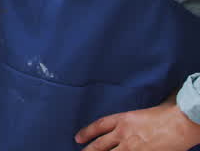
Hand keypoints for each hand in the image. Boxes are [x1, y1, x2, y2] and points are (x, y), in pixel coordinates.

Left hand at [77, 98, 199, 149]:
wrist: (180, 123)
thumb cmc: (168, 114)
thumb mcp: (143, 112)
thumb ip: (138, 118)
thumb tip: (141, 118)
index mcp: (123, 119)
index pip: (98, 126)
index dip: (86, 133)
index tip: (78, 138)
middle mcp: (123, 134)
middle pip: (99, 145)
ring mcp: (131, 147)